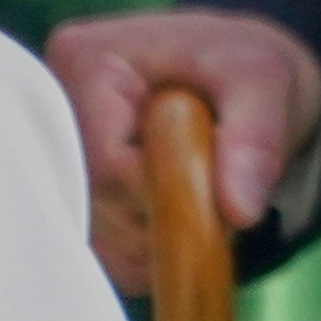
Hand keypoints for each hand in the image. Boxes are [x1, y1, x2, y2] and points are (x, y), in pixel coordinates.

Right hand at [44, 9, 320, 295]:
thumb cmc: (243, 69)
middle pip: (97, 203)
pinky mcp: (80, 202)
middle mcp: (56, 113)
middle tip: (222, 193)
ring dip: (166, 239)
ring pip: (105, 238)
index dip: (161, 193)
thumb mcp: (264, 84)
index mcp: (86, 62)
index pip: (103, 160)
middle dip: (166, 216)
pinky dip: (158, 254)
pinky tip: (183, 214)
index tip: (215, 193)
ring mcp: (63, 164)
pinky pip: (113, 258)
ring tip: (206, 193)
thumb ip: (255, 141)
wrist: (238, 85)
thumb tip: (239, 211)